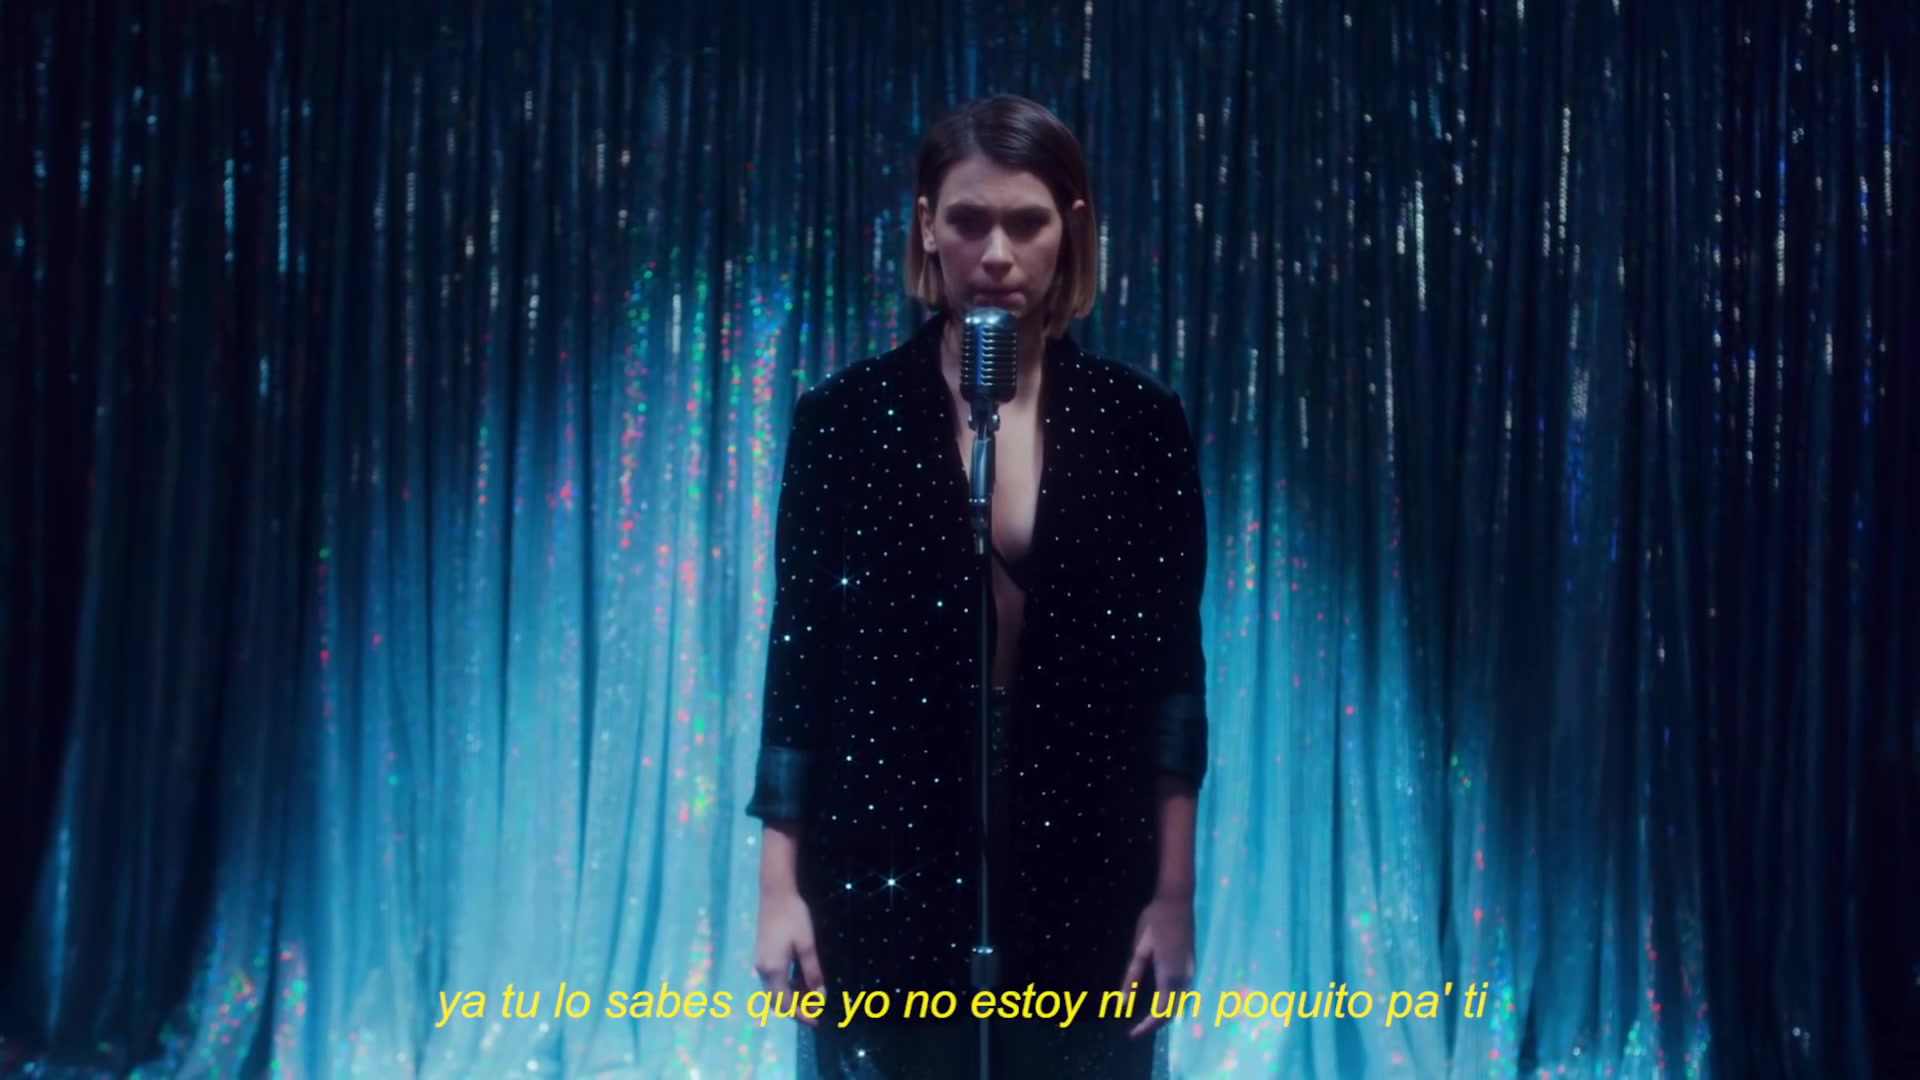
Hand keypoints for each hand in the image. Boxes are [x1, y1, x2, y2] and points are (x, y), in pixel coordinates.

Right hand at [753, 888, 824, 1025]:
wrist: (775, 893)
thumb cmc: (793, 917)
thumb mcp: (807, 945)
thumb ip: (813, 972)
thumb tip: (820, 997)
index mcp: (773, 970)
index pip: (785, 1004)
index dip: (801, 1015)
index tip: (816, 1021)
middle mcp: (763, 969)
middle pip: (777, 1001)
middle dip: (796, 1009)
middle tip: (816, 1010)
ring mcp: (761, 962)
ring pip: (775, 991)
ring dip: (792, 997)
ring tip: (813, 994)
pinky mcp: (763, 955)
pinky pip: (774, 979)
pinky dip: (787, 985)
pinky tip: (802, 979)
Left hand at [1120, 891, 1195, 1037]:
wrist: (1178, 901)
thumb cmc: (1155, 921)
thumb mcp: (1139, 949)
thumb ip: (1132, 978)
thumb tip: (1122, 1003)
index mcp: (1169, 976)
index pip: (1160, 1013)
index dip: (1147, 1027)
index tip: (1132, 1034)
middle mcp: (1183, 978)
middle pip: (1172, 1013)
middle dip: (1154, 1025)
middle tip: (1136, 1030)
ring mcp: (1190, 972)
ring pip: (1179, 1005)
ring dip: (1164, 1016)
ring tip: (1145, 1020)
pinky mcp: (1191, 966)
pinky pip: (1182, 994)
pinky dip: (1171, 1004)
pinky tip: (1159, 1003)